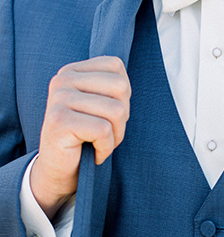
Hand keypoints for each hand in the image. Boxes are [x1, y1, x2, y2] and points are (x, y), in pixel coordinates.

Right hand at [30, 56, 130, 218]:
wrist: (60, 172)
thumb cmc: (86, 138)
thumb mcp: (101, 106)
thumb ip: (113, 86)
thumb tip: (151, 65)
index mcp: (72, 71)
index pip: (116, 67)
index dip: (122, 96)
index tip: (106, 115)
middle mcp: (62, 80)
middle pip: (121, 87)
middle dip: (121, 117)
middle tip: (105, 133)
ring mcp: (59, 99)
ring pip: (115, 111)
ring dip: (115, 136)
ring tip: (99, 143)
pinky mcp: (60, 121)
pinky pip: (103, 131)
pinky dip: (105, 148)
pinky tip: (94, 153)